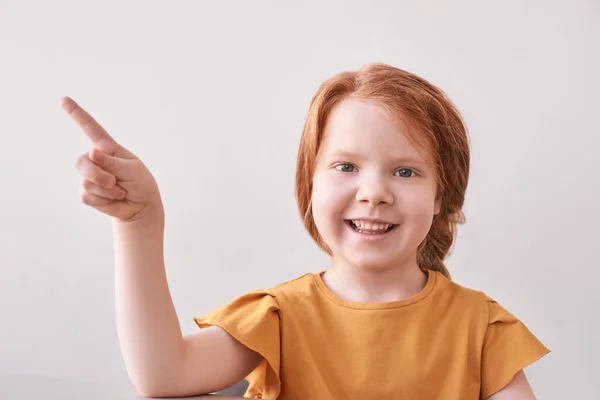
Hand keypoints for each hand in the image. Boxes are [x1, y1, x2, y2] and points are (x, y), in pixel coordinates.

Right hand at [63, 96, 161, 221]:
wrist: (141, 205)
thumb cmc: (140, 182)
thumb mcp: (132, 169)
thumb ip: (112, 162)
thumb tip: (92, 152)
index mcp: (108, 148)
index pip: (90, 128)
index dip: (77, 114)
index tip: (64, 100)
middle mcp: (96, 159)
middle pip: (83, 161)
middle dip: (98, 174)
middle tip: (114, 181)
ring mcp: (90, 176)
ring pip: (86, 180)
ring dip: (106, 189)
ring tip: (119, 190)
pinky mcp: (88, 193)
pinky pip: (87, 195)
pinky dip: (103, 199)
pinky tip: (114, 198)